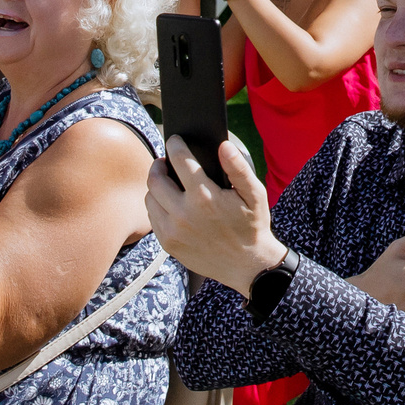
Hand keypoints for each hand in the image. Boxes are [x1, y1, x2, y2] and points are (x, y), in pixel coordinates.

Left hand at [145, 134, 284, 294]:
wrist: (247, 266)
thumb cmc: (252, 226)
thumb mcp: (255, 194)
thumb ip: (238, 168)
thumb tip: (223, 146)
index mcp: (205, 197)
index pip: (179, 160)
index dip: (175, 145)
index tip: (174, 139)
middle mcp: (184, 214)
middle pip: (156, 178)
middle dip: (159, 164)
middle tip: (165, 161)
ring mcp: (173, 231)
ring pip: (150, 198)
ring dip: (156, 186)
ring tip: (168, 182)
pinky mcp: (168, 244)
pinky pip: (153, 217)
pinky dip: (158, 206)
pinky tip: (170, 204)